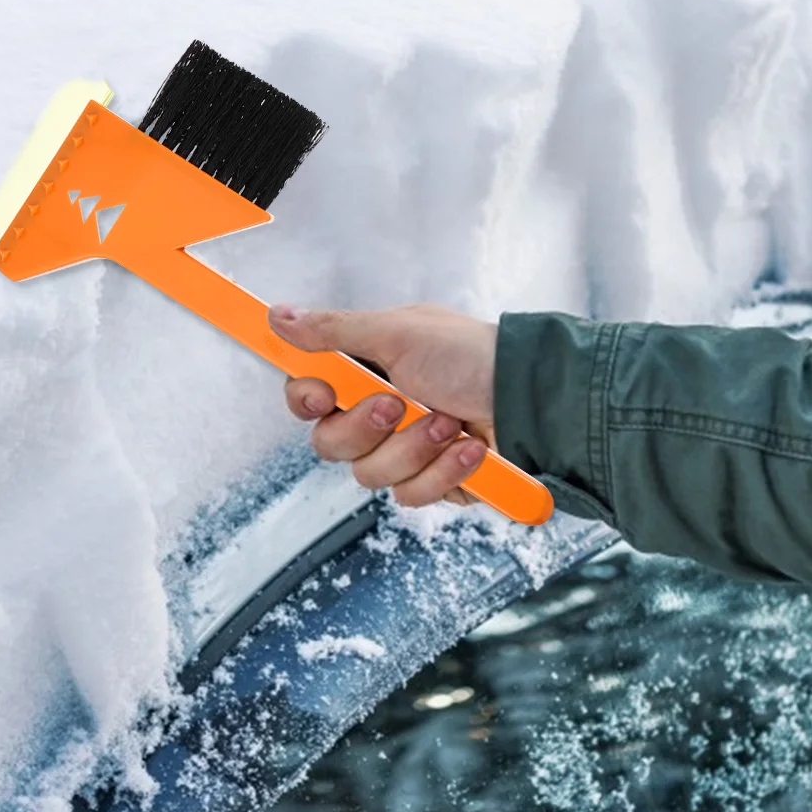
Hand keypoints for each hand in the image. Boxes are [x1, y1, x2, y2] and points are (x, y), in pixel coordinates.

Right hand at [267, 302, 498, 509]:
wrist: (534, 401)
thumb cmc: (470, 356)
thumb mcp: (398, 333)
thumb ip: (333, 331)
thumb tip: (277, 315)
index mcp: (362, 372)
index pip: (306, 396)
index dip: (308, 400)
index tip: (325, 394)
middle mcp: (375, 413)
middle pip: (328, 443)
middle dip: (366, 428)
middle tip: (398, 405)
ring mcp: (401, 451)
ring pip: (368, 474)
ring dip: (413, 448)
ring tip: (449, 423)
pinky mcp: (429, 482)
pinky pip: (410, 495)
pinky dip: (443, 472)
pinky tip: (470, 451)